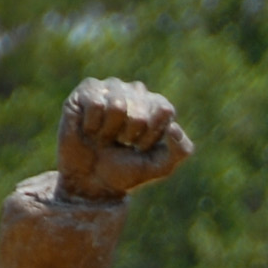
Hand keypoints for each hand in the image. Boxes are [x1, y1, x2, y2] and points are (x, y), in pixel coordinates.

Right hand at [56, 77, 193, 200]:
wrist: (91, 180)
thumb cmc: (126, 170)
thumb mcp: (160, 166)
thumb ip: (181, 150)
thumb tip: (174, 127)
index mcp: (157, 105)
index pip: (164, 110)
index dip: (151, 135)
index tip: (141, 146)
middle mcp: (136, 91)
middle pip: (140, 114)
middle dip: (129, 135)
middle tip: (121, 142)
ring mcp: (111, 88)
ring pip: (118, 106)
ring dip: (110, 130)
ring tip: (105, 135)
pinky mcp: (86, 90)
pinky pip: (96, 104)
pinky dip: (93, 124)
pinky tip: (90, 128)